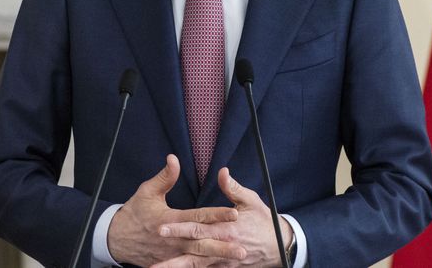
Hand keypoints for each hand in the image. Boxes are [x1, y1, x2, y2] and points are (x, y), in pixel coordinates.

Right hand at [107, 154, 243, 266]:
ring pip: (199, 257)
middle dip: (223, 245)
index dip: (216, 215)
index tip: (234, 213)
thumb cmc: (134, 212)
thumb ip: (164, 177)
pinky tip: (221, 266)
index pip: (197, 217)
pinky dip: (205, 267)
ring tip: (238, 258)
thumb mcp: (146, 191)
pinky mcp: (169, 262)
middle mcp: (173, 239)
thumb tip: (174, 158)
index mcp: (169, 220)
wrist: (116, 239)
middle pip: (202, 243)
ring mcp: (171, 254)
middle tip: (243, 247)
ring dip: (218, 258)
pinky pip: (190, 266)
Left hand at [151, 167, 292, 267]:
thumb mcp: (251, 201)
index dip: (179, 228)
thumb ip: (233, 188)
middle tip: (152, 250)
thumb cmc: (264, 221)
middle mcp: (222, 247)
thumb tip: (222, 172)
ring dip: (176, 267)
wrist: (279, 246)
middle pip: (192, 250)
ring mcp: (223, 261)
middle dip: (171, 252)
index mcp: (226, 229)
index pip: (198, 228)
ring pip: (195, 266)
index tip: (161, 227)